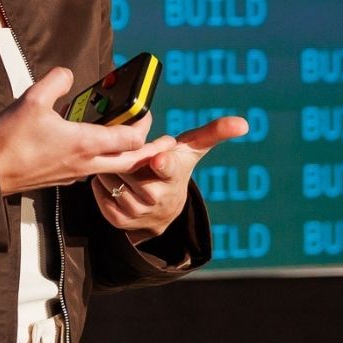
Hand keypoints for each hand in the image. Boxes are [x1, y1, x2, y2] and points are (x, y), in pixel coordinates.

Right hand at [0, 67, 178, 195]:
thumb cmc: (11, 139)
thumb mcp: (33, 99)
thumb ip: (56, 81)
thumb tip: (69, 74)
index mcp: (84, 143)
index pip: (128, 138)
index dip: (143, 124)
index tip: (148, 111)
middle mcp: (86, 162)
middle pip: (130, 161)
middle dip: (150, 151)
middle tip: (166, 144)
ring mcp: (75, 174)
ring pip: (113, 169)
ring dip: (129, 157)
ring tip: (138, 146)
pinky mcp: (64, 178)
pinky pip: (94, 171)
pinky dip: (106, 162)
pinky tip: (97, 149)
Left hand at [91, 114, 248, 242]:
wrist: (163, 212)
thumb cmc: (175, 168)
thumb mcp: (192, 150)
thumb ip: (214, 133)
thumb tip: (243, 123)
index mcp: (173, 174)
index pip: (168, 168)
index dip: (162, 163)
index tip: (158, 158)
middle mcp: (156, 196)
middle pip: (129, 166)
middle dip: (126, 156)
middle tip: (131, 152)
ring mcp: (136, 210)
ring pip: (111, 177)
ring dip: (111, 168)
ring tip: (123, 166)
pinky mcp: (117, 219)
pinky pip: (98, 191)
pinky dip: (102, 182)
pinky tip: (114, 179)